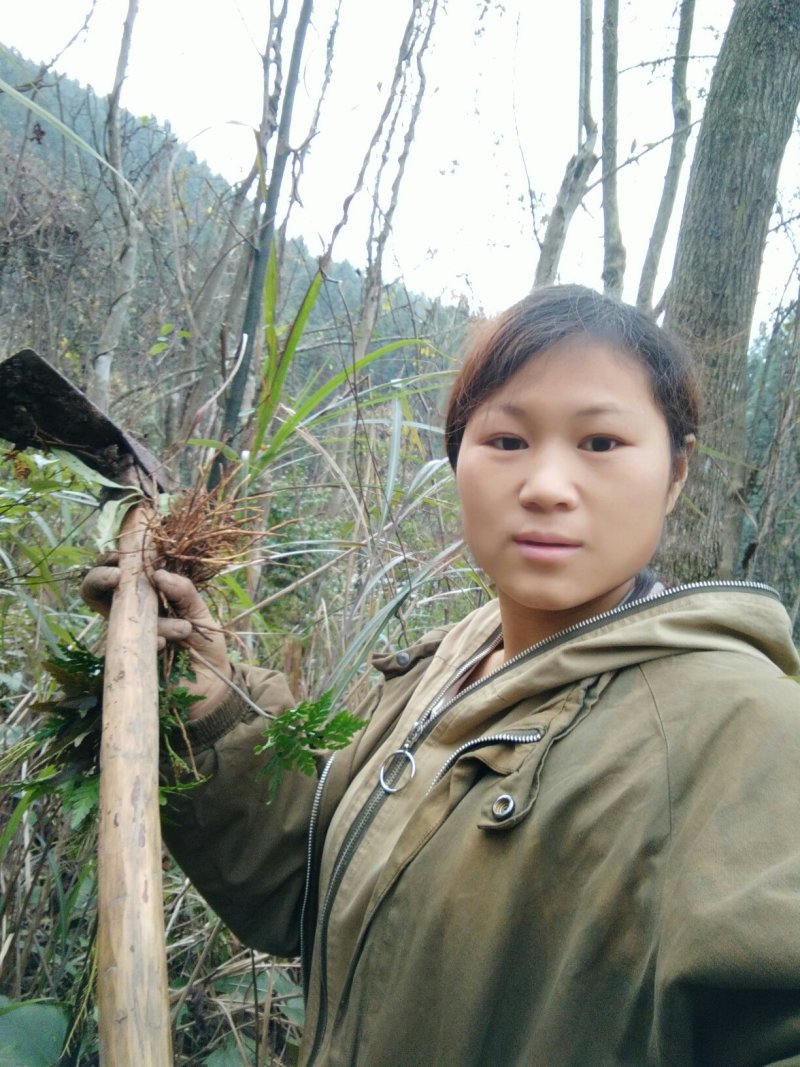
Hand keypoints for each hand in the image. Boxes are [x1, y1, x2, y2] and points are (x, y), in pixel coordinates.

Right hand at [80, 564, 233, 718]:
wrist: (210, 684)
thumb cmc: (202, 642)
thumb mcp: (199, 612)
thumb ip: (184, 591)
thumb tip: (159, 574)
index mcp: (145, 596)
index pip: (118, 571)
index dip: (111, 560)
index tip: (122, 556)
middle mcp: (127, 614)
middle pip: (94, 590)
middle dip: (99, 578)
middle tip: (117, 576)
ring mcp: (124, 637)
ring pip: (113, 617)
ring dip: (143, 616)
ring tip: (182, 628)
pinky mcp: (126, 660)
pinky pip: (128, 644)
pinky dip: (151, 641)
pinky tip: (167, 645)